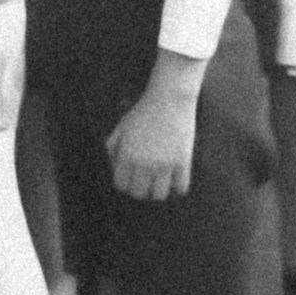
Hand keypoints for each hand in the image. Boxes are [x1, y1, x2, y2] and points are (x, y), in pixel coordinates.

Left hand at [107, 83, 196, 200]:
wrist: (169, 99)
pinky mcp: (183, 161)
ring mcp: (164, 164)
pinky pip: (180, 188)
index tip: (131, 180)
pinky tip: (175, 179)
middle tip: (145, 183)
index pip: (121, 185)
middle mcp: (144, 163)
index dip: (125, 185)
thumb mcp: (121, 128)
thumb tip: (114, 168)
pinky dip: (177, 188)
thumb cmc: (143, 113)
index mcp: (126, 155)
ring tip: (160, 183)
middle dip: (140, 191)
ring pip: (159, 195)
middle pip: (139, 194)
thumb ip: (112, 148)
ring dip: (158, 192)